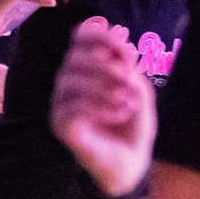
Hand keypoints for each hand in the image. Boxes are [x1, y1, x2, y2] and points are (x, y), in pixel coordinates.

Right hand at [50, 23, 154, 197]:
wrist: (131, 162)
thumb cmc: (132, 125)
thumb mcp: (139, 90)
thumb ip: (128, 67)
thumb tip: (117, 47)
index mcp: (85, 67)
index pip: (79, 37)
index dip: (100, 36)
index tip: (125, 51)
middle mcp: (67, 82)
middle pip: (74, 57)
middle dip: (106, 65)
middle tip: (129, 81)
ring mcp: (60, 104)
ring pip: (71, 81)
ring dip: (105, 88)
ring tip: (127, 102)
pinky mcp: (60, 125)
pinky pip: (72, 108)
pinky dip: (100, 108)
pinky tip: (120, 115)